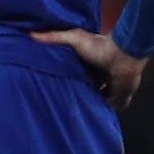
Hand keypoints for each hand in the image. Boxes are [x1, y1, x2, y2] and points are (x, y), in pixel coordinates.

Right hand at [33, 28, 147, 109]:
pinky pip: (113, 108)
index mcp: (94, 63)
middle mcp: (103, 75)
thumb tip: (30, 34)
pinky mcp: (121, 96)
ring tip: (78, 113)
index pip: (81, 73)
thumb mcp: (73, 38)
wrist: (124, 55)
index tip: (59, 83)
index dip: (72, 77)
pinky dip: (105, 112)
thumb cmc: (100, 46)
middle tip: (66, 101)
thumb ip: (54, 37)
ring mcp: (113, 86)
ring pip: (101, 98)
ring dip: (93, 103)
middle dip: (82, 92)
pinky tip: (94, 118)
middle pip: (90, 87)